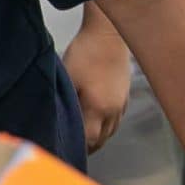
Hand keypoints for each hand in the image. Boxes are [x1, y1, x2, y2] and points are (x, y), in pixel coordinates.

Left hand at [63, 16, 132, 151]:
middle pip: (102, 139)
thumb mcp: (68, 79)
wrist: (108, 35)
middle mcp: (113, 110)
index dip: (78, 148)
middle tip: (73, 150)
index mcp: (98, 108)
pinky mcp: (125, 95)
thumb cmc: (86, 54)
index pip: (89, 140)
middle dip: (88, 147)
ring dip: (99, 137)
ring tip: (85, 140)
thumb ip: (66, 103)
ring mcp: (121, 103)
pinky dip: (107, 125)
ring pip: (111, 130)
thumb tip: (58, 119)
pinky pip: (117, 119)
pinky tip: (97, 123)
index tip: (66, 149)